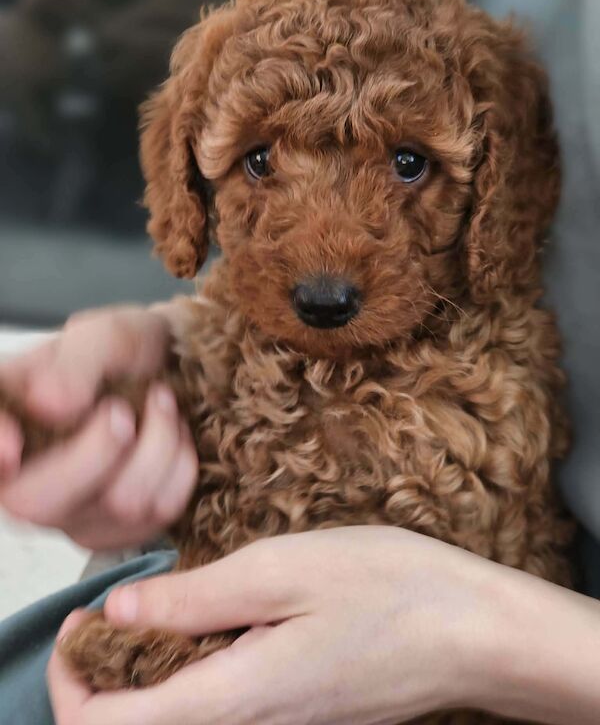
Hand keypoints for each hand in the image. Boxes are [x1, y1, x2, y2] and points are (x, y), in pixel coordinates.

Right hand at [0, 304, 197, 548]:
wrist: (177, 369)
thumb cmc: (130, 352)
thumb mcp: (108, 334)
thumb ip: (76, 362)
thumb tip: (47, 403)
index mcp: (9, 416)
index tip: (12, 448)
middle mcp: (24, 475)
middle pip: (35, 504)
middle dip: (97, 451)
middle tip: (122, 409)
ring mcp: (71, 512)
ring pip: (117, 505)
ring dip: (158, 442)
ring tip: (161, 402)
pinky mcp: (119, 530)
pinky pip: (160, 511)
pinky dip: (179, 464)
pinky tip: (173, 436)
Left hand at [47, 527, 509, 723]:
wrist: (475, 632)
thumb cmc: (391, 590)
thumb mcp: (286, 568)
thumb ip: (197, 596)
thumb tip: (119, 610)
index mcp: (237, 696)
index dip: (72, 683)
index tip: (78, 626)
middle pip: (144, 723)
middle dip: (108, 670)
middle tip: (120, 603)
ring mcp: (280, 723)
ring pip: (184, 711)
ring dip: (153, 665)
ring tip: (172, 602)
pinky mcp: (301, 710)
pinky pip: (225, 700)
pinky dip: (199, 663)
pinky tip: (227, 614)